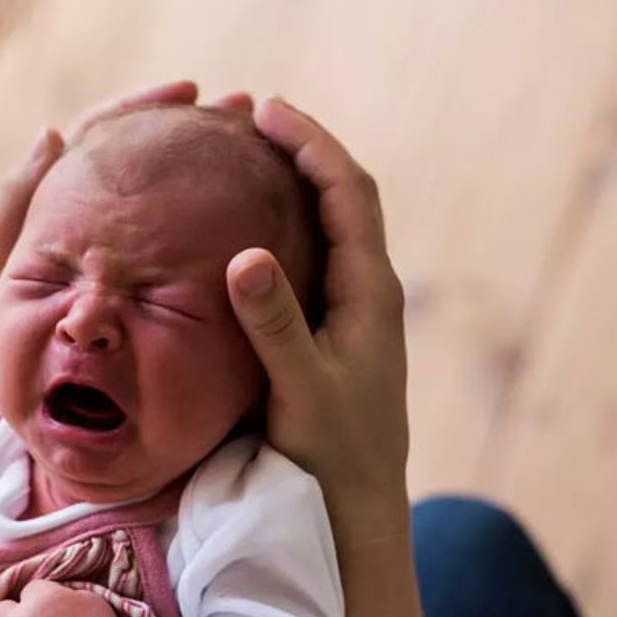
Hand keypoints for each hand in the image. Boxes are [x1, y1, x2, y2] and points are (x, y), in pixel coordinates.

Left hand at [0, 81, 254, 401]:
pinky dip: (207, 236)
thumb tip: (54, 133)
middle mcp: (94, 233)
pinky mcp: (138, 304)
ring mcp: (120, 268)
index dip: (144, 109)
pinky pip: (177, 262)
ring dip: (208, 178)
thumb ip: (14, 205)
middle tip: (244, 114)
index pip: (104, 139)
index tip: (189, 92)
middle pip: (147, 166)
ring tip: (258, 155)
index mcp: (56, 211)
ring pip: (168, 210)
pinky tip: (246, 226)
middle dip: (193, 135)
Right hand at [227, 97, 409, 532]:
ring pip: (333, 223)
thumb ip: (275, 325)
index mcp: (370, 292)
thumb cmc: (332, 453)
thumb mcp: (300, 389)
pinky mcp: (338, 330)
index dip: (310, 143)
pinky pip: (318, 255)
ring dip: (299, 181)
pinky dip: (290, 222)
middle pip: (345, 195)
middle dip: (304, 148)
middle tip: (252, 116)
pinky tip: (253, 227)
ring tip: (251, 154)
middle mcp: (370, 291)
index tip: (265, 110)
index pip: (347, 193)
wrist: (358, 506)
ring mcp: (357, 310)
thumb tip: (245, 255)